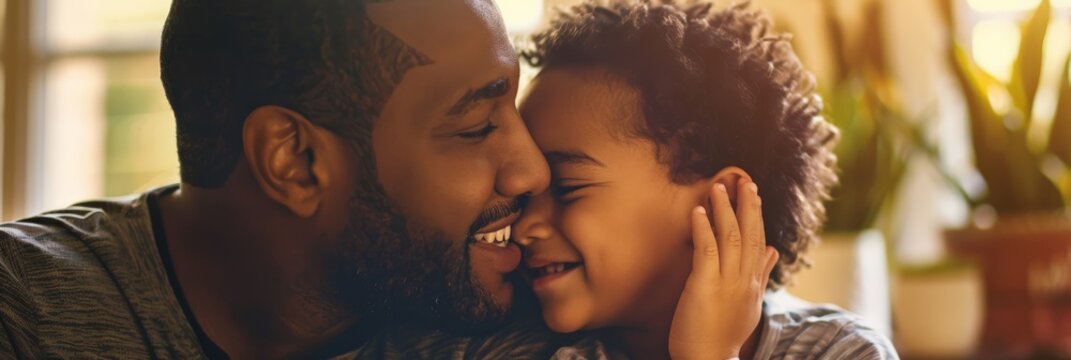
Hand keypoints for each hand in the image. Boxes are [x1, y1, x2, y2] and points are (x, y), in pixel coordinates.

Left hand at [668, 179, 778, 359]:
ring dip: (724, 209)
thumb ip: (759, 274)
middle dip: (747, 205)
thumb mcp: (747, 303)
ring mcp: (727, 282)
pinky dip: (703, 227)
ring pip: (730, 237)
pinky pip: (707, 250)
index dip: (756, 215)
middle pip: (749, 234)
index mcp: (753, 283)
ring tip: (718, 186)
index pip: (757, 241)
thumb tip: (772, 249)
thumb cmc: (722, 335)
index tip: (753, 192)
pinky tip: (698, 210)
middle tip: (744, 180)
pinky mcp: (706, 285)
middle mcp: (744, 280)